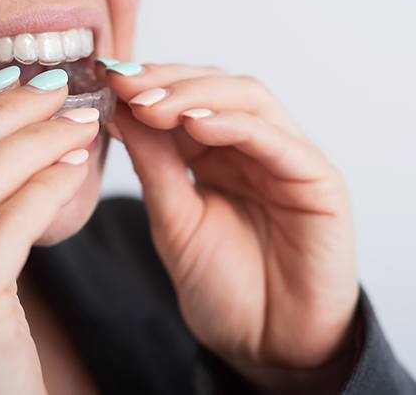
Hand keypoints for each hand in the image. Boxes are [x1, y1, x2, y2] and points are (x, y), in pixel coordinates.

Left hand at [100, 62, 358, 391]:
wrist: (266, 345)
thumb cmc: (220, 284)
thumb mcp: (173, 218)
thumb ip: (154, 163)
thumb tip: (122, 109)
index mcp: (218, 153)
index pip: (186, 98)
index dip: (147, 84)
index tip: (105, 79)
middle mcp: (253, 147)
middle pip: (216, 87)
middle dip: (167, 81)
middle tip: (124, 83)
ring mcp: (288, 159)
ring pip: (248, 101)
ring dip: (196, 95)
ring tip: (150, 103)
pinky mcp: (319, 181)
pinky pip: (278, 142)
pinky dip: (236, 126)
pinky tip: (197, 124)